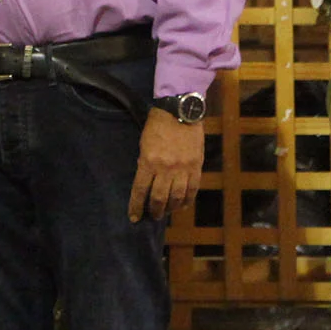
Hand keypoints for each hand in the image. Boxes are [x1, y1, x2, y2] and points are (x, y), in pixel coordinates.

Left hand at [129, 107, 205, 221]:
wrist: (180, 111)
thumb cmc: (157, 126)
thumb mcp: (144, 144)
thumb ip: (145, 163)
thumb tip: (146, 182)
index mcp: (148, 162)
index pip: (140, 190)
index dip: (136, 207)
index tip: (134, 218)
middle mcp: (165, 168)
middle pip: (159, 198)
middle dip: (155, 210)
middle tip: (153, 216)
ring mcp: (182, 168)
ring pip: (177, 197)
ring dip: (171, 208)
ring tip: (167, 211)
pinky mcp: (196, 166)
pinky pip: (193, 189)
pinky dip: (188, 200)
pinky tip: (183, 205)